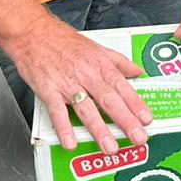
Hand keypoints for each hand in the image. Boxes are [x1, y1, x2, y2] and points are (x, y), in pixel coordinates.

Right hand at [4, 16, 153, 152]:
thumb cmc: (63, 41)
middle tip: (138, 137)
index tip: (147, 119)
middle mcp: (87, 75)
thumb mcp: (96, 47)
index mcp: (100, 66)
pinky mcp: (48, 90)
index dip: (136, 104)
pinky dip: (63, 127)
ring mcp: (67, 84)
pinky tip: (70, 142)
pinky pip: (57, 111)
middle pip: (109, 101)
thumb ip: (118, 62)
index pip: (123, 87)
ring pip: (86, 109)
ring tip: (110, 147)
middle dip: (125, 120)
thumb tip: (137, 71)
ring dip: (99, 129)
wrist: (33, 33)